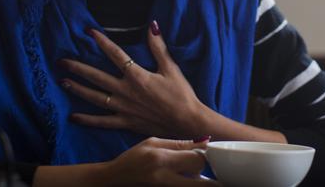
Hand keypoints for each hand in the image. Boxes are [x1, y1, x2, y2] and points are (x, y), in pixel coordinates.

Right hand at [33, 137, 218, 186]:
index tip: (212, 153)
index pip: (197, 159)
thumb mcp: (153, 142)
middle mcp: (164, 178)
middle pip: (201, 182)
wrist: (112, 180)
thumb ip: (179, 144)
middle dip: (209, 176)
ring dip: (201, 181)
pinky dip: (191, 183)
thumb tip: (205, 142)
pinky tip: (189, 177)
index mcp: (162, 159)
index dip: (208, 156)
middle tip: (210, 169)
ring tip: (198, 172)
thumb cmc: (133, 159)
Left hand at [59, 23, 208, 138]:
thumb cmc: (181, 94)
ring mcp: (123, 108)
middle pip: (97, 76)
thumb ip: (158, 47)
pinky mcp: (125, 122)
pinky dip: (87, 120)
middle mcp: (126, 91)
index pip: (115, 54)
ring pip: (95, 97)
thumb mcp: (171, 68)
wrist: (186, 121)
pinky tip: (74, 117)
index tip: (88, 32)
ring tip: (63, 82)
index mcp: (137, 75)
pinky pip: (102, 121)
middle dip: (78, 68)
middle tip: (61, 62)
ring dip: (78, 89)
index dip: (101, 41)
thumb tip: (152, 25)